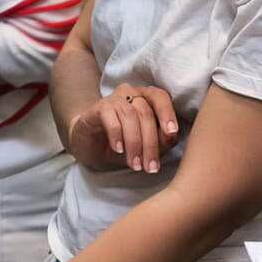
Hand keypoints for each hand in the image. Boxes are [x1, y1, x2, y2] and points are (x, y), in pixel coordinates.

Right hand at [64, 82, 179, 172]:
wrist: (88, 144)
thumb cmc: (121, 143)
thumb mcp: (144, 145)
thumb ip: (161, 140)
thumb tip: (172, 136)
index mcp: (146, 98)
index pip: (161, 98)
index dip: (167, 113)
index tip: (172, 132)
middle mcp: (131, 93)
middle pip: (146, 113)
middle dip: (150, 143)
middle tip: (150, 167)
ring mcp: (113, 99)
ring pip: (130, 117)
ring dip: (134, 144)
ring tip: (135, 164)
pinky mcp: (98, 108)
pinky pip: (111, 118)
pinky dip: (117, 135)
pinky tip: (118, 149)